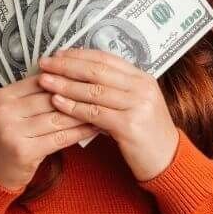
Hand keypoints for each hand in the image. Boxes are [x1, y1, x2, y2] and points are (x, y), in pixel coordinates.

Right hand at [0, 74, 98, 190]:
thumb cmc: (10, 136)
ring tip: (104, 109)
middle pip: (50, 98)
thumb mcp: (13, 110)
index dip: (66, 79)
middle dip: (78, 96)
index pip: (40, 81)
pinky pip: (59, 138)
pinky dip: (79, 132)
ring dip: (83, 114)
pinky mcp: (24, 151)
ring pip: (57, 118)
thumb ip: (34, 95)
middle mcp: (4, 111)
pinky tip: (94, 128)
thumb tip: (70, 76)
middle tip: (104, 92)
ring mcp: (12, 132)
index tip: (89, 78)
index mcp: (2, 95)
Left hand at [36, 48, 179, 181]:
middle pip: (97, 70)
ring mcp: (137, 105)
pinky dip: (73, 107)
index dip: (80, 54)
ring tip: (45, 81)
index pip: (107, 59)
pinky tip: (57, 102)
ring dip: (65, 85)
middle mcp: (142, 88)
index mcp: (142, 78)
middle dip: (68, 66)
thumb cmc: (147, 133)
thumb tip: (82, 75)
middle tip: (45, 63)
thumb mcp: (136, 104)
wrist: (168, 159)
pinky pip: (94, 113)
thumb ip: (116, 89)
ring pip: (94, 90)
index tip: (59, 54)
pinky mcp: (129, 125)